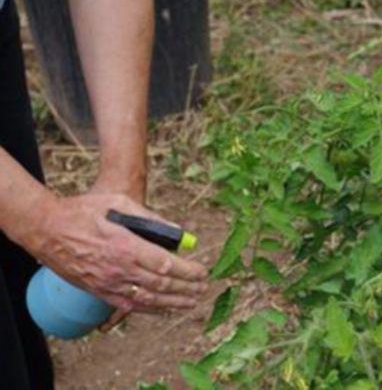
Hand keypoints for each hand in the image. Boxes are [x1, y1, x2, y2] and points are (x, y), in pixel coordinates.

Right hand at [10, 191, 208, 316]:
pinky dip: (150, 309)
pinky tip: (164, 310)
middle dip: (186, 288)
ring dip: (173, 302)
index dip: (188, 271)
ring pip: (148, 298)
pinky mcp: (98, 290)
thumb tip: (178, 232)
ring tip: (192, 303)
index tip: (202, 272)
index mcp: (126, 246)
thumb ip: (150, 218)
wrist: (46, 228)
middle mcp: (119, 268)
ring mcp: (108, 282)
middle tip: (203, 288)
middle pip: (161, 284)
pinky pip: (128, 305)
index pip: (166, 264)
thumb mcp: (119, 203)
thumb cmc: (83, 211)